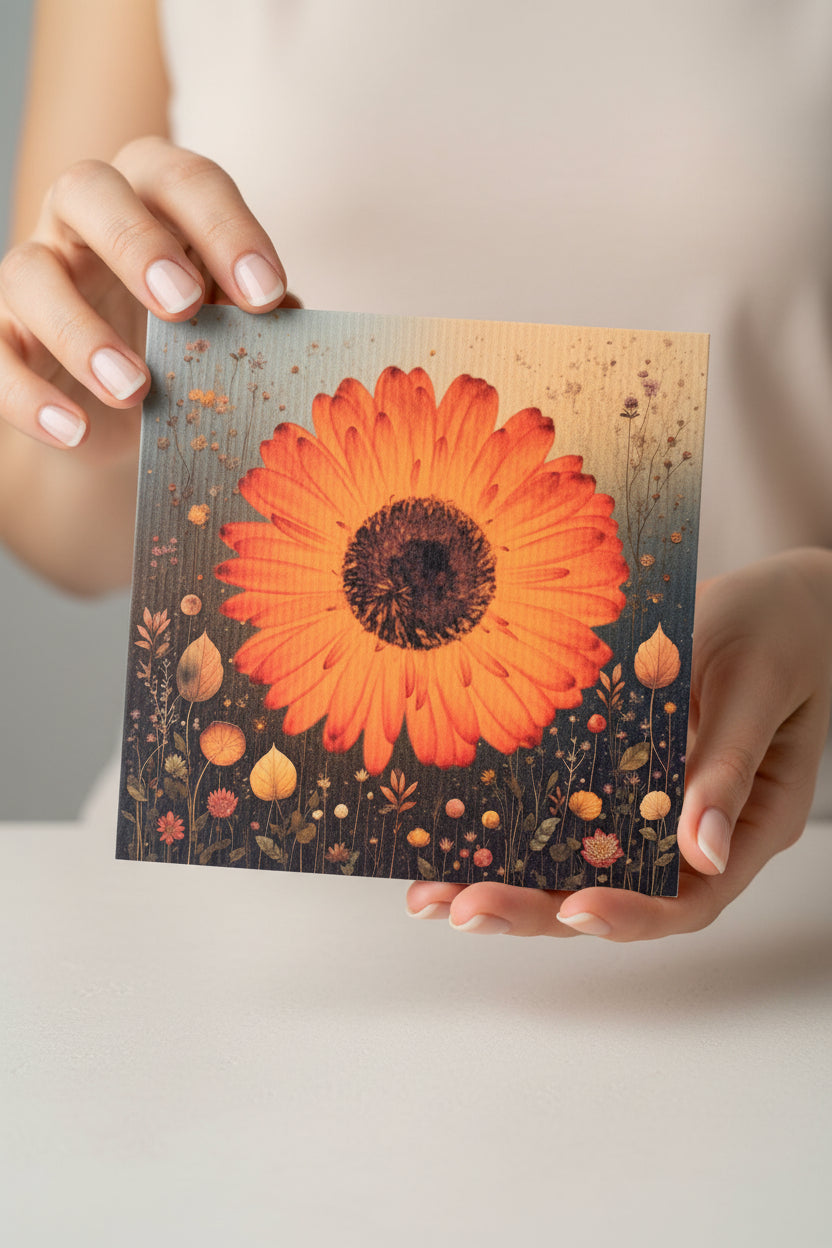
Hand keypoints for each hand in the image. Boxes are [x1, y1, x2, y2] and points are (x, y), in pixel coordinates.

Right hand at [0, 137, 288, 587]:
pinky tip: (75, 432)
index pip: (186, 182)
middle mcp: (84, 217)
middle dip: (137, 244)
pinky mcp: (5, 335)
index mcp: (154, 197)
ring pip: (30, 272)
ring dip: (81, 331)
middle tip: (183, 306)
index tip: (267, 294)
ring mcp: (36, 272)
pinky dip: (29, 396)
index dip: (227, 230)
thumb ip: (257, 321)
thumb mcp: (232, 330)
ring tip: (137, 389)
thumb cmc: (193, 345)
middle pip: (90, 189)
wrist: (126, 410)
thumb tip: (295, 326)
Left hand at [405, 548, 831, 940]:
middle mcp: (693, 831)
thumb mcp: (755, 689)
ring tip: (430, 894)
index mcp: (747, 826)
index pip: (688, 900)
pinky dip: (512, 827)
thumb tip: (704, 852)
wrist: (777, 594)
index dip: (631, 914)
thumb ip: (729, 767)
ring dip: (507, 882)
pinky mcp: (618, 773)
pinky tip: (454, 831)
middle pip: (615, 894)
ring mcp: (651, 806)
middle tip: (459, 908)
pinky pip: (566, 811)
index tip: (572, 909)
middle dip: (535, 910)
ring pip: (579, 864)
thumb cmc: (781, 630)